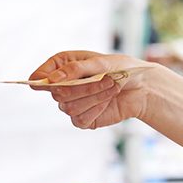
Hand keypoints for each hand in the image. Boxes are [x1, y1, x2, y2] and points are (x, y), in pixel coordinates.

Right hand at [28, 50, 150, 130]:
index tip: (47, 81)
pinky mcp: (82, 120)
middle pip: (57, 93)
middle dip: (83, 87)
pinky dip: (97, 109)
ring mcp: (72, 105)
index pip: (40, 76)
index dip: (41, 79)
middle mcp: (63, 86)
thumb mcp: (99, 62)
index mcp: (63, 67)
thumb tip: (52, 79)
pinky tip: (108, 101)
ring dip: (94, 97)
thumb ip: (75, 70)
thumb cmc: (120, 69)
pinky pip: (80, 119)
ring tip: (111, 87)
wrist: (141, 87)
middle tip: (105, 80)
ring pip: (70, 107)